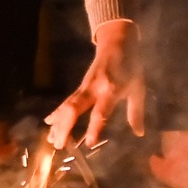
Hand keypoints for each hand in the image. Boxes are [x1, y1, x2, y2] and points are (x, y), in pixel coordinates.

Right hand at [44, 20, 145, 148]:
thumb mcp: (138, 88)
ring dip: (58, 123)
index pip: (100, 112)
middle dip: (65, 127)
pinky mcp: (79, 86)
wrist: (117, 42)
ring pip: (66, 106)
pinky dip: (56, 113)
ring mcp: (84, 87)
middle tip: (59, 146)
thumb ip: (136, 112)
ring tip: (51, 140)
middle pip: (74, 109)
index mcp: (111, 91)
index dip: (94, 128)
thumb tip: (139, 133)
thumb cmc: (131, 66)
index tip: (89, 143)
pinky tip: (48, 123)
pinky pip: (66, 101)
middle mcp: (94, 89)